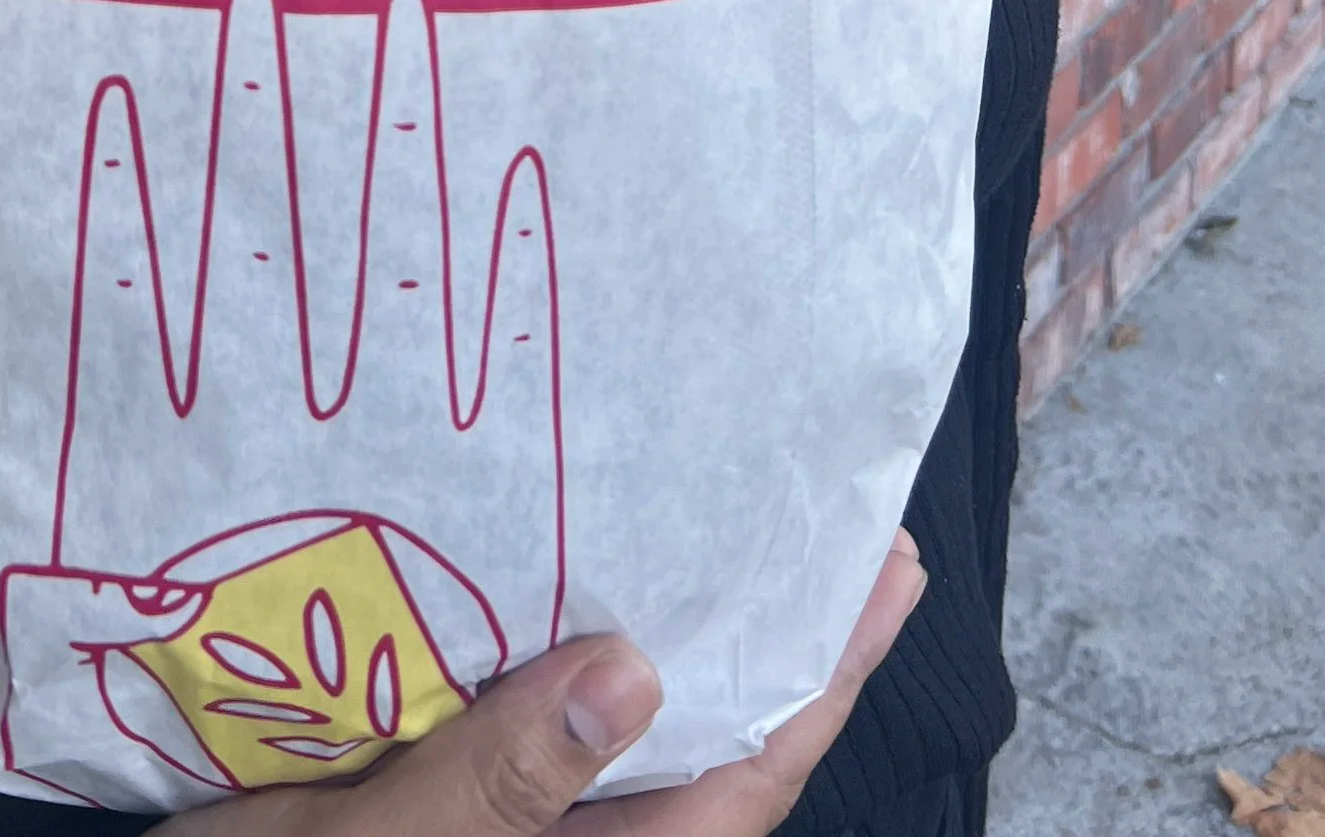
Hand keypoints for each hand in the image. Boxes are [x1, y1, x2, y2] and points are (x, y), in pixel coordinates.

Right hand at [226, 532, 925, 836]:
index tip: (883, 568)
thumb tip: (632, 673)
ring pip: (622, 759)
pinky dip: (562, 674)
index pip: (737, 786)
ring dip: (669, 653)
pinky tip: (558, 599)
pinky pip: (533, 753)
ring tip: (716, 532)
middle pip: (701, 768)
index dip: (817, 678)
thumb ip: (493, 782)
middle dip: (763, 648)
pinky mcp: (441, 831)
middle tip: (821, 519)